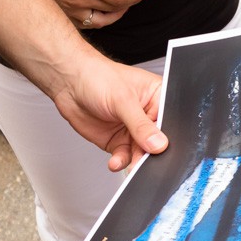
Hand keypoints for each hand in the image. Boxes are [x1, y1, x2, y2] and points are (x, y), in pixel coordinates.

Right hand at [25, 0, 148, 28]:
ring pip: (103, 21)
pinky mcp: (64, 18)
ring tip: (122, 7)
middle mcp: (80, 2)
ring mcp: (72, 13)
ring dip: (117, 15)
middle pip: (114, 10)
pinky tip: (102, 14)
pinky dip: (101, 20)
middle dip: (128, 4)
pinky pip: (89, 25)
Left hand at [47, 51, 169, 170]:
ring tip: (131, 163)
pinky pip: (125, 157)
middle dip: (153, 153)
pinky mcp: (118, 141)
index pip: (171, 121)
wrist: (69, 83)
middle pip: (159, 141)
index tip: (164, 148)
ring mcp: (133, 130)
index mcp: (158, 97)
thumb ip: (140, 124)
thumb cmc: (97, 77)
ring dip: (137, 160)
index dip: (169, 136)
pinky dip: (121, 162)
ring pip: (143, 152)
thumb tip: (158, 144)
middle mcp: (148, 115)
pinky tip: (116, 161)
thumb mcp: (123, 99)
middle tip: (147, 159)